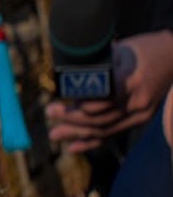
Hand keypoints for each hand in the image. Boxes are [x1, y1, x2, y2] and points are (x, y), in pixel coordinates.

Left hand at [46, 30, 172, 152]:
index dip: (77, 104)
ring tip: (54, 133)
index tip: (57, 100)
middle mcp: (137, 100)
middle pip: (98, 118)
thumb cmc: (145, 49)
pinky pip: (113, 134)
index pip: (99, 100)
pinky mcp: (141, 119)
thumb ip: (98, 63)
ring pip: (104, 129)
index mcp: (131, 81)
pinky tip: (72, 147)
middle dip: (70, 118)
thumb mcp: (122, 49)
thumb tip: (69, 72)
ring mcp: (141, 113)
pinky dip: (91, 142)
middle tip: (50, 112)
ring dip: (76, 133)